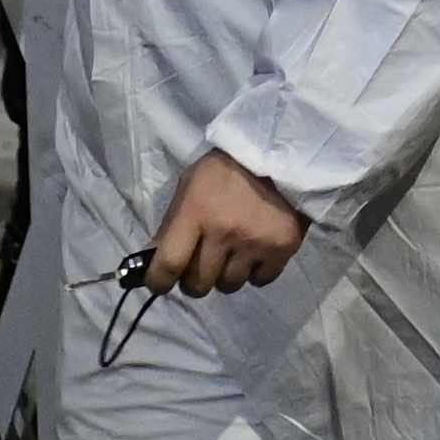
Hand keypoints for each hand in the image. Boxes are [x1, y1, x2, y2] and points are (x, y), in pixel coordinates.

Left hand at [146, 147, 310, 296]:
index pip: (168, 264)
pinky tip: (255, 252)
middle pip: (198, 284)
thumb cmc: (225, 170)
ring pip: (229, 285)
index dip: (159, 282)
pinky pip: (260, 281)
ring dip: (226, 275)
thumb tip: (157, 261)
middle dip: (194, 280)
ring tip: (232, 254)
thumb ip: (173, 224)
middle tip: (200, 267)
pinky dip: (255, 272)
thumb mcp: (190, 185)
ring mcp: (255, 243)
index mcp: (195, 212)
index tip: (160, 284)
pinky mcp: (282, 249)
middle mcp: (223, 232)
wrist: (279, 154)